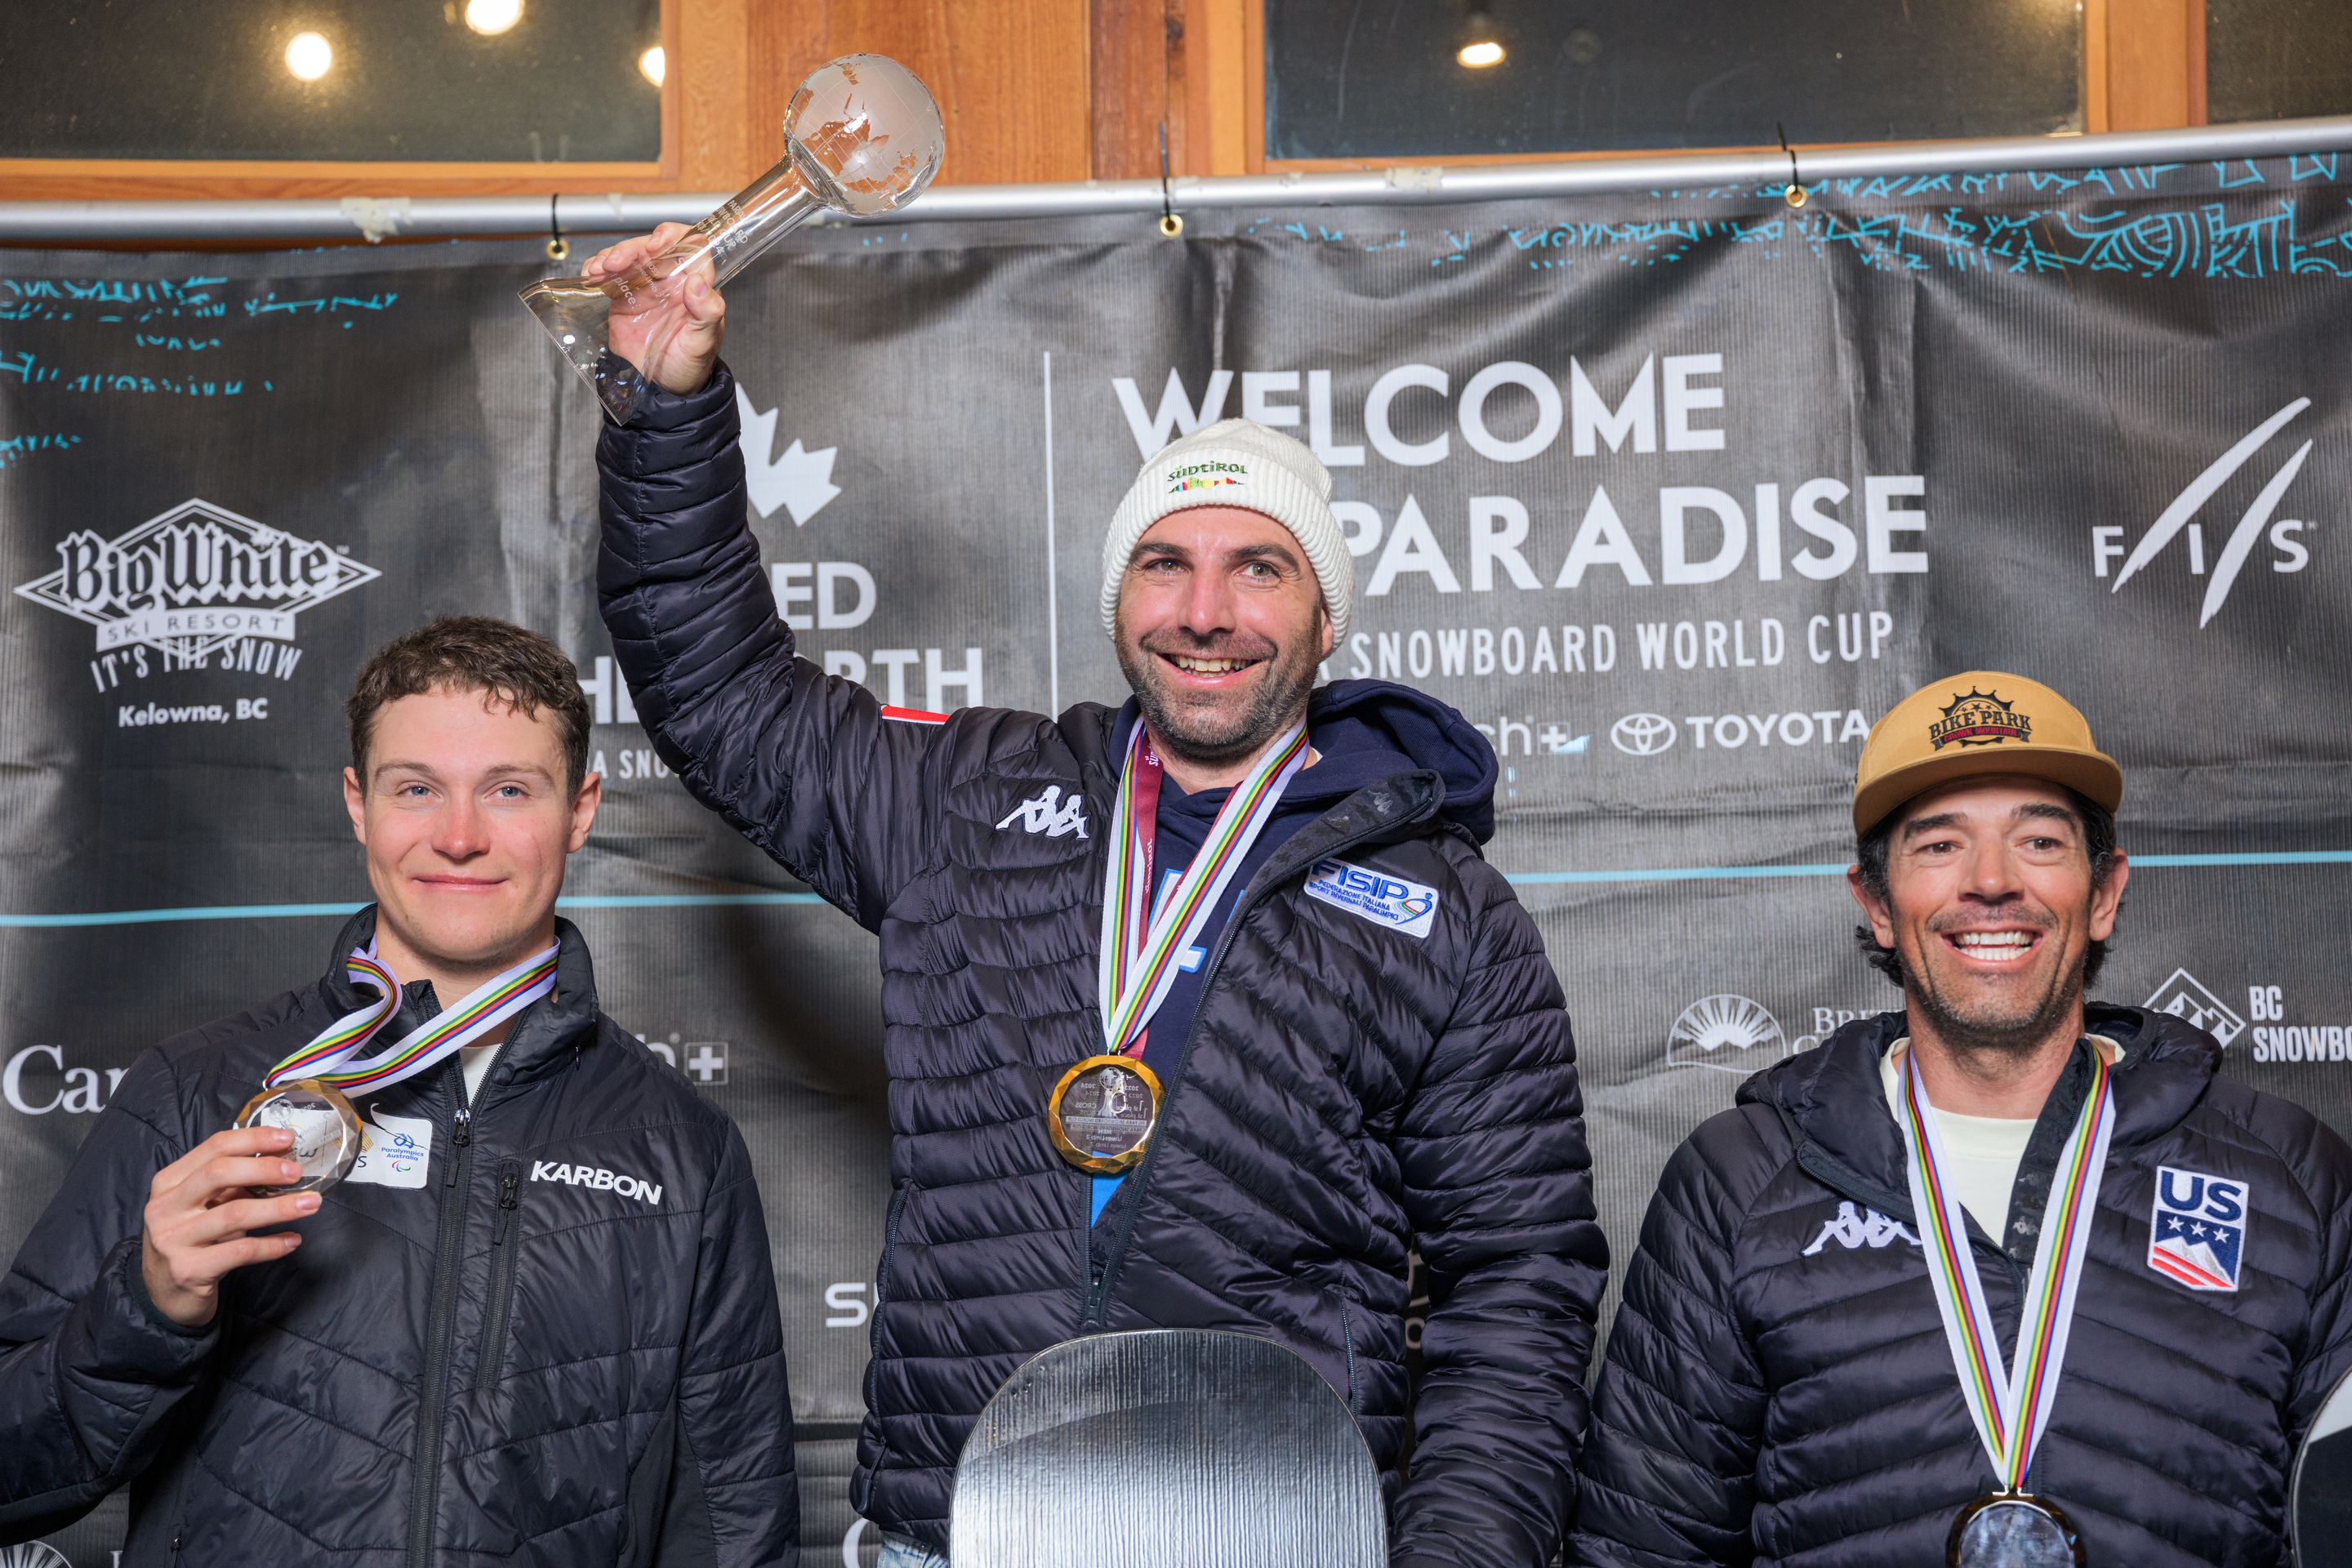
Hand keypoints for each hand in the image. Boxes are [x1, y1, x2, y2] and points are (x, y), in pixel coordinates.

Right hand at [139, 1125, 318, 1328]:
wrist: (164, 1294)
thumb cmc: (191, 1240)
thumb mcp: (203, 1206)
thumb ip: (231, 1183)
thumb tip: (281, 1159)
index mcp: (169, 1182)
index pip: (213, 1147)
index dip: (254, 1139)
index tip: (288, 1139)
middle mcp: (164, 1208)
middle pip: (218, 1173)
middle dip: (264, 1169)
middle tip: (297, 1173)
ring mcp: (172, 1240)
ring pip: (235, 1214)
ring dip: (280, 1208)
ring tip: (311, 1204)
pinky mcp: (188, 1270)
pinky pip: (241, 1251)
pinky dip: (272, 1245)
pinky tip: (292, 1241)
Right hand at [581, 223, 727, 396]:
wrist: (660, 390)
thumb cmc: (688, 368)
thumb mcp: (702, 344)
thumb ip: (706, 314)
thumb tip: (699, 283)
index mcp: (696, 286)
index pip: (692, 247)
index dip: (675, 238)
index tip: (657, 244)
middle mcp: (671, 282)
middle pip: (653, 247)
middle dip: (633, 248)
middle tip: (617, 261)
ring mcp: (646, 288)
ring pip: (630, 257)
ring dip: (612, 256)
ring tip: (600, 269)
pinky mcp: (623, 297)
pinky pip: (611, 274)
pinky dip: (598, 268)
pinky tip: (592, 274)